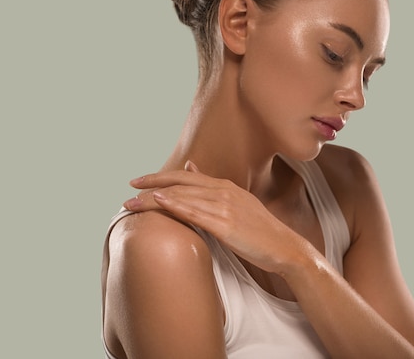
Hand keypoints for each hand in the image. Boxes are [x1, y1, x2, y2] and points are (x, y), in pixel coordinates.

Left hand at [123, 161, 306, 274]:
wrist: (284, 248)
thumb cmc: (259, 230)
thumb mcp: (237, 202)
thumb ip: (212, 186)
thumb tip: (190, 166)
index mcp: (225, 187)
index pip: (185, 177)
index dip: (159, 177)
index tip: (138, 182)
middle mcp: (224, 192)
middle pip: (180, 184)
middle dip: (151, 186)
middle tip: (129, 190)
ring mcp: (226, 207)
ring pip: (183, 197)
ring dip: (154, 199)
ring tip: (132, 203)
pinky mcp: (227, 225)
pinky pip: (196, 213)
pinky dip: (176, 205)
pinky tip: (159, 203)